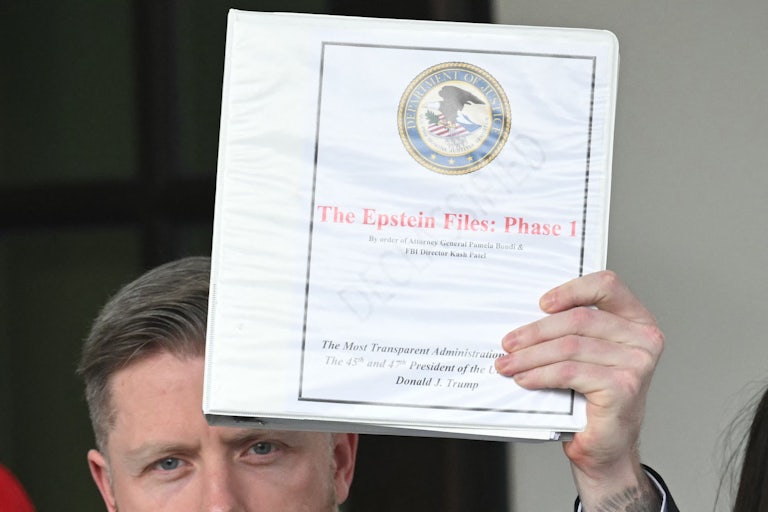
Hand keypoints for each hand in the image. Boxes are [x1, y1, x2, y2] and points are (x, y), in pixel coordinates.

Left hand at [495, 271, 663, 509]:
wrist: (605, 447)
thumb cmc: (592, 399)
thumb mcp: (585, 355)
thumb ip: (570, 330)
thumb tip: (524, 317)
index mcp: (637, 320)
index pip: (607, 285)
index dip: (571, 289)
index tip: (541, 303)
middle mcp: (644, 339)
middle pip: (579, 320)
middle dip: (535, 332)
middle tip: (508, 343)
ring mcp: (637, 364)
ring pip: (569, 347)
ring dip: (530, 356)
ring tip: (508, 364)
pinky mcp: (623, 387)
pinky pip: (569, 372)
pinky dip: (540, 374)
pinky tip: (524, 379)